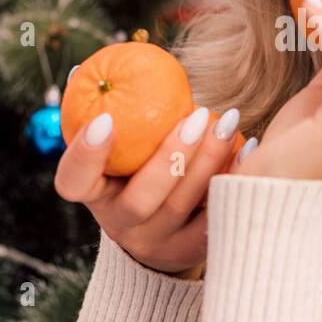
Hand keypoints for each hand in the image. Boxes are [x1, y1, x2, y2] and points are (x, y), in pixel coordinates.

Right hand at [53, 105, 243, 274]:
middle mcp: (119, 224)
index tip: (105, 118)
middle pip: (139, 200)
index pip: (73, 182)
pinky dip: (232, 181)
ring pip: (181, 209)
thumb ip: (109, 114)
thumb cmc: (137, 171)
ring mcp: (155, 245)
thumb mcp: (118, 151)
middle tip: (198, 115)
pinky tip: (248, 149)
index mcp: (94, 195)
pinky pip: (214, 220)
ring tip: (228, 124)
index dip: (85, 155)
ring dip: (207, 163)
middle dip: (170, 157)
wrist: (163, 233)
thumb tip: (81, 69)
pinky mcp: (190, 253)